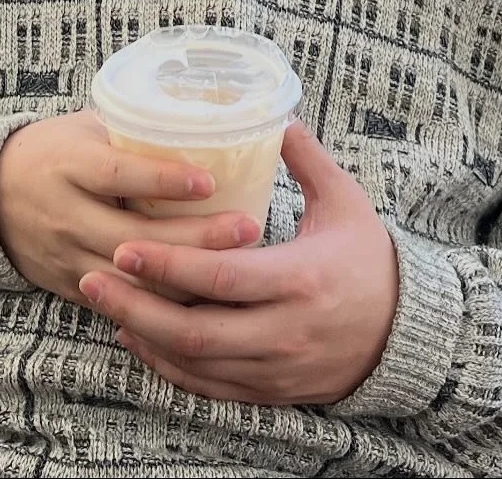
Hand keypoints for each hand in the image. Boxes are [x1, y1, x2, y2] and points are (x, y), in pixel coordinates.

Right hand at [0, 109, 261, 305]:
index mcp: (70, 165)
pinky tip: (203, 296)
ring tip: (238, 266)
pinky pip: (122, 305)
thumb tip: (205, 113)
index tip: (209, 181)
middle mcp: (67, 214)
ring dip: (187, 279)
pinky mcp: (69, 288)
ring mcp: (67, 257)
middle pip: (136, 237)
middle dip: (196, 238)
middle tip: (248, 227)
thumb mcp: (84, 128)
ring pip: (133, 281)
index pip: (118, 175)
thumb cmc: (52, 150)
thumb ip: (133, 131)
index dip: (164, 180)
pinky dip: (162, 304)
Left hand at [78, 121, 399, 404]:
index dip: (170, 265)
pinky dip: (169, 367)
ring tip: (105, 303)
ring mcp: (276, 367)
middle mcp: (284, 330)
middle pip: (196, 331)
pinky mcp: (271, 391)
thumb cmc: (370, 257)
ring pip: (196, 364)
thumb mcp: (344, 199)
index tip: (126, 245)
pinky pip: (209, 387)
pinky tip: (139, 338)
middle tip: (93, 276)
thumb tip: (273, 110)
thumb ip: (305, 157)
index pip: (222, 279)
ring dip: (144, 336)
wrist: (407, 331)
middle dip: (137, 305)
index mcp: (300, 278)